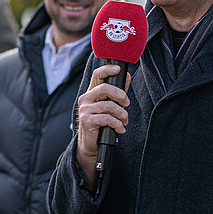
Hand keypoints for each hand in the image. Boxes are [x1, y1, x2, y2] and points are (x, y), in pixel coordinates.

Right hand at [75, 63, 130, 188]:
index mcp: (91, 93)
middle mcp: (86, 99)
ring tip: (124, 121)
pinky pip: (107, 118)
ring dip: (121, 114)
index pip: (97, 75)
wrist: (90, 144)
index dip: (107, 69)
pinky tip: (120, 128)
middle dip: (120, 95)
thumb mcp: (110, 106)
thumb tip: (127, 77)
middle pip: (104, 89)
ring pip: (108, 105)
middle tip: (127, 104)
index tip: (119, 69)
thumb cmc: (101, 124)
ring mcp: (85, 110)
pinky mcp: (87, 121)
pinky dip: (117, 124)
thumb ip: (118, 92)